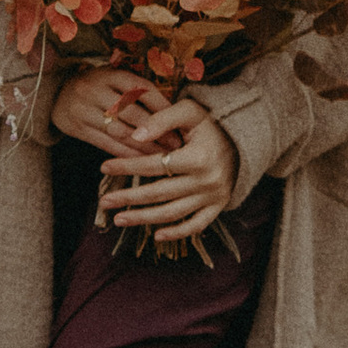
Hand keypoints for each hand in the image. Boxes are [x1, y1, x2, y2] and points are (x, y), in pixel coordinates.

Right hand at [52, 64, 169, 152]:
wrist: (56, 94)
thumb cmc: (96, 87)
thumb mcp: (111, 78)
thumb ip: (134, 90)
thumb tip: (171, 110)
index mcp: (109, 74)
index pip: (141, 89)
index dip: (162, 106)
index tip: (179, 121)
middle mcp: (95, 89)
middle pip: (132, 113)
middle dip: (157, 131)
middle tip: (175, 144)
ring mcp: (84, 109)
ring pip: (120, 131)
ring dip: (144, 146)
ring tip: (162, 156)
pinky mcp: (78, 128)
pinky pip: (106, 144)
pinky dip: (125, 154)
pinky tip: (141, 161)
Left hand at [96, 100, 238, 244]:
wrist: (243, 140)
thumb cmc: (211, 124)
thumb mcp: (190, 112)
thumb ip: (162, 120)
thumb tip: (134, 136)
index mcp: (199, 157)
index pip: (155, 165)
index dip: (128, 166)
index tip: (104, 167)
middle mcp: (207, 180)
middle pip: (160, 193)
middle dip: (128, 198)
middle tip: (104, 201)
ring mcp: (213, 197)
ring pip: (173, 213)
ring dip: (144, 219)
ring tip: (118, 219)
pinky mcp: (218, 207)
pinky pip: (195, 225)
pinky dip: (176, 233)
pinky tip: (155, 235)